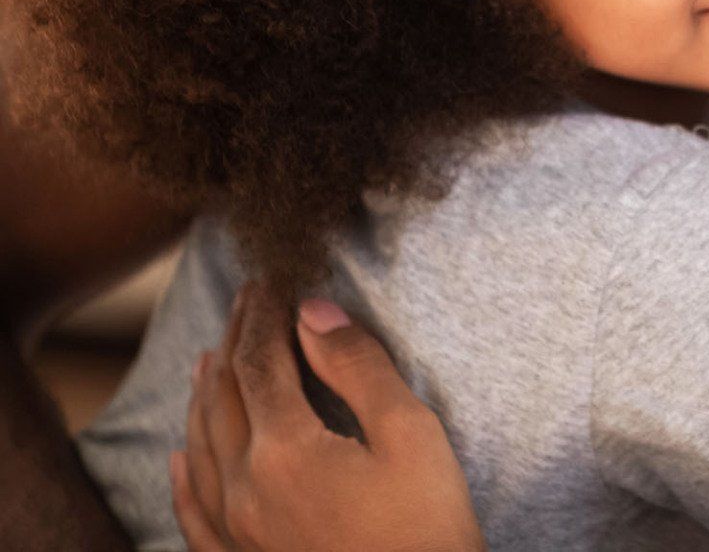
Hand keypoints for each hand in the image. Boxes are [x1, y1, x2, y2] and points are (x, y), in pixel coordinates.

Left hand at [171, 283, 485, 551]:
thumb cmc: (428, 526)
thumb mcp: (410, 434)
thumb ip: (358, 367)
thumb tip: (313, 312)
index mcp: (286, 450)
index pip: (260, 361)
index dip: (264, 314)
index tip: (272, 279)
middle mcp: (245, 489)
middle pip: (223, 396)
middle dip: (234, 341)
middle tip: (247, 301)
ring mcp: (237, 532)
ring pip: (202, 447)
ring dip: (205, 394)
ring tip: (211, 357)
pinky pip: (195, 514)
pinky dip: (185, 475)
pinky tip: (182, 455)